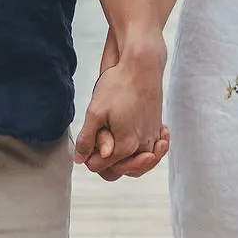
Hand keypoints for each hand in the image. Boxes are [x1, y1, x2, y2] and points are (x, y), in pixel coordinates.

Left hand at [74, 30, 167, 179]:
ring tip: (116, 151)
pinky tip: (138, 144)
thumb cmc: (119, 86)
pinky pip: (152, 151)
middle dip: (107, 163)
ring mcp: (152, 139)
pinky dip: (148, 152)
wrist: (143, 66)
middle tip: (97, 148)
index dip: (88, 158)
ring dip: (128, 162)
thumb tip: (80, 159)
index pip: (100, 166)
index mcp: (125, 146)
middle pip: (121, 170)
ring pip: (139, 164)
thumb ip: (88, 139)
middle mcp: (142, 147)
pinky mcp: (157, 130)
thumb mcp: (95, 112)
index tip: (85, 143)